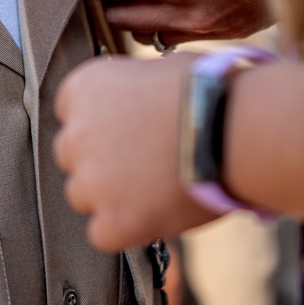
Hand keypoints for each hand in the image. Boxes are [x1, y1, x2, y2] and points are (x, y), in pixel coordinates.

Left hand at [54, 53, 216, 250]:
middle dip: (99, 159)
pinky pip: (101, 234)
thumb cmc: (208, 90)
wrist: (232, 128)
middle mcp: (76, 133)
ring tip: (153, 189)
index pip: (72, 111)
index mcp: (84, 87)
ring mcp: (91, 181)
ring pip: (82, 195)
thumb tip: (140, 104)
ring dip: (109, 195)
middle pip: (71, 154)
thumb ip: (131, 91)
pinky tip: (153, 215)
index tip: (127, 129)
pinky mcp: (112, 222)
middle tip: (140, 162)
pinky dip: (124, 229)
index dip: (101, 122)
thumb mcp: (156, 70)